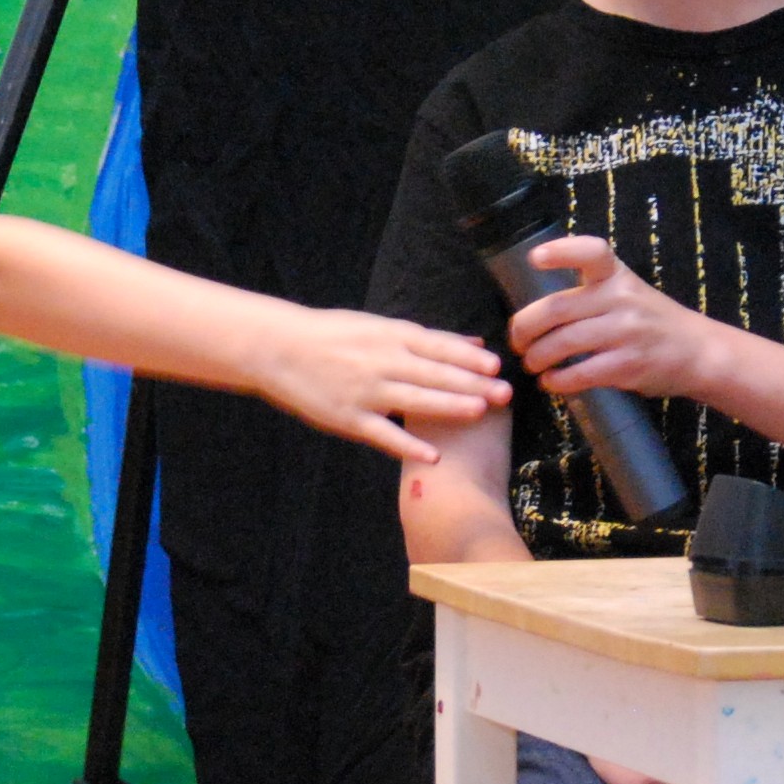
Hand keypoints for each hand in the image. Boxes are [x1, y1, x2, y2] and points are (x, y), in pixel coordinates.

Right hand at [261, 310, 508, 461]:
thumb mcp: (379, 326)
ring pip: (414, 401)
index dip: (467, 358)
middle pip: (434, 374)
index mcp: (390, 336)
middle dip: (471, 384)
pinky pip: (383, 435)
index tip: (495, 366)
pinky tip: (433, 456)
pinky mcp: (349, 418)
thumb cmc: (332, 335)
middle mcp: (381, 362)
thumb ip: (427, 339)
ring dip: (448, 407)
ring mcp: (365, 392)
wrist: (278, 348)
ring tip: (478, 413)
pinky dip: (407, 445)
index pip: (437, 347)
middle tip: (504, 394)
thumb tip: (474, 344)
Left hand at [508, 236, 731, 400]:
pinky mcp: (628, 365)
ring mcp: (626, 332)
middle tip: (517, 341)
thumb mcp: (628, 290)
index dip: (561, 252)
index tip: (536, 258)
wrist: (697, 351)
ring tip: (531, 363)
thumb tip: (535, 311)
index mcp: (617, 275)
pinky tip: (550, 382)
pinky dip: (557, 381)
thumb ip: (590, 291)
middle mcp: (622, 298)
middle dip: (525, 328)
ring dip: (537, 357)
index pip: (591, 252)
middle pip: (557, 309)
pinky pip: (581, 373)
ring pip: (563, 343)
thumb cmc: (651, 320)